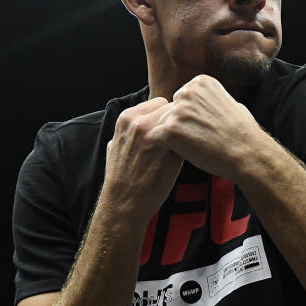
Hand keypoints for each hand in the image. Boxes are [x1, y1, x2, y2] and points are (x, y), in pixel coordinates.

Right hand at [103, 97, 183, 222]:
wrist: (124, 202)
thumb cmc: (121, 177)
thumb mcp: (115, 145)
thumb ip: (128, 129)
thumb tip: (138, 120)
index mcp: (127, 118)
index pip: (158, 103)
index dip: (166, 116)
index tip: (169, 129)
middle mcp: (140, 123)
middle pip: (172, 108)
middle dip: (177, 121)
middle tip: (179, 137)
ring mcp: (155, 136)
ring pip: (182, 121)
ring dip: (184, 131)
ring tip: (183, 146)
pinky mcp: (170, 151)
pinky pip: (188, 138)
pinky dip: (190, 145)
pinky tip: (187, 156)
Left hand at [150, 75, 270, 179]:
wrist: (246, 152)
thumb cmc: (243, 133)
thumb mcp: (231, 103)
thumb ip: (211, 100)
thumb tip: (206, 103)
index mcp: (201, 82)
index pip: (182, 99)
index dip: (188, 116)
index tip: (201, 127)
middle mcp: (188, 92)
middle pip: (170, 110)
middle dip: (178, 125)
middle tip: (195, 139)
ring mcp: (178, 110)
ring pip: (162, 124)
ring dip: (172, 137)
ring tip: (192, 147)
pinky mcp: (170, 129)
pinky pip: (156, 137)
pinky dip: (165, 147)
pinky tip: (181, 153)